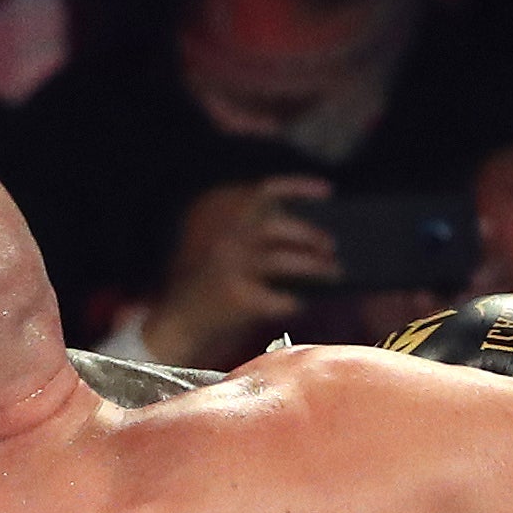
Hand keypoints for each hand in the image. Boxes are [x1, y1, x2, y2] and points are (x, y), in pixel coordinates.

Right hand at [139, 177, 337, 369]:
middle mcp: (229, 243)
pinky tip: (301, 303)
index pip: (263, 192)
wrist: (178, 324)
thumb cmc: (213, 290)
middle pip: (280, 226)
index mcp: (229, 227)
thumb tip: (314, 245)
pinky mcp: (238, 300)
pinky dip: (295, 301)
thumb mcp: (230, 256)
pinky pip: (279, 298)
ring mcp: (232, 270)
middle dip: (312, 235)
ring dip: (315, 266)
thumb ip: (260, 244)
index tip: (328, 191)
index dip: (298, 187)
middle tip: (332, 246)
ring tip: (334, 273)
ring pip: (284, 261)